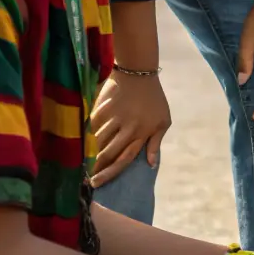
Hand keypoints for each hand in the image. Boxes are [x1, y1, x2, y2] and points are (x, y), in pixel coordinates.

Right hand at [90, 71, 171, 186]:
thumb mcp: (163, 120)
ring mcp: (113, 118)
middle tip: (90, 177)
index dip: (110, 173)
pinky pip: (92, 127)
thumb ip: (156, 142)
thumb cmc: (154, 98)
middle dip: (97, 168)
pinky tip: (92, 136)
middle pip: (108, 154)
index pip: (124, 159)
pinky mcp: (102, 109)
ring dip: (93, 151)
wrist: (138, 72)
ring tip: (91, 157)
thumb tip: (151, 164)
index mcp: (142, 132)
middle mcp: (127, 128)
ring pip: (98, 142)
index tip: (97, 182)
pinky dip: (91, 133)